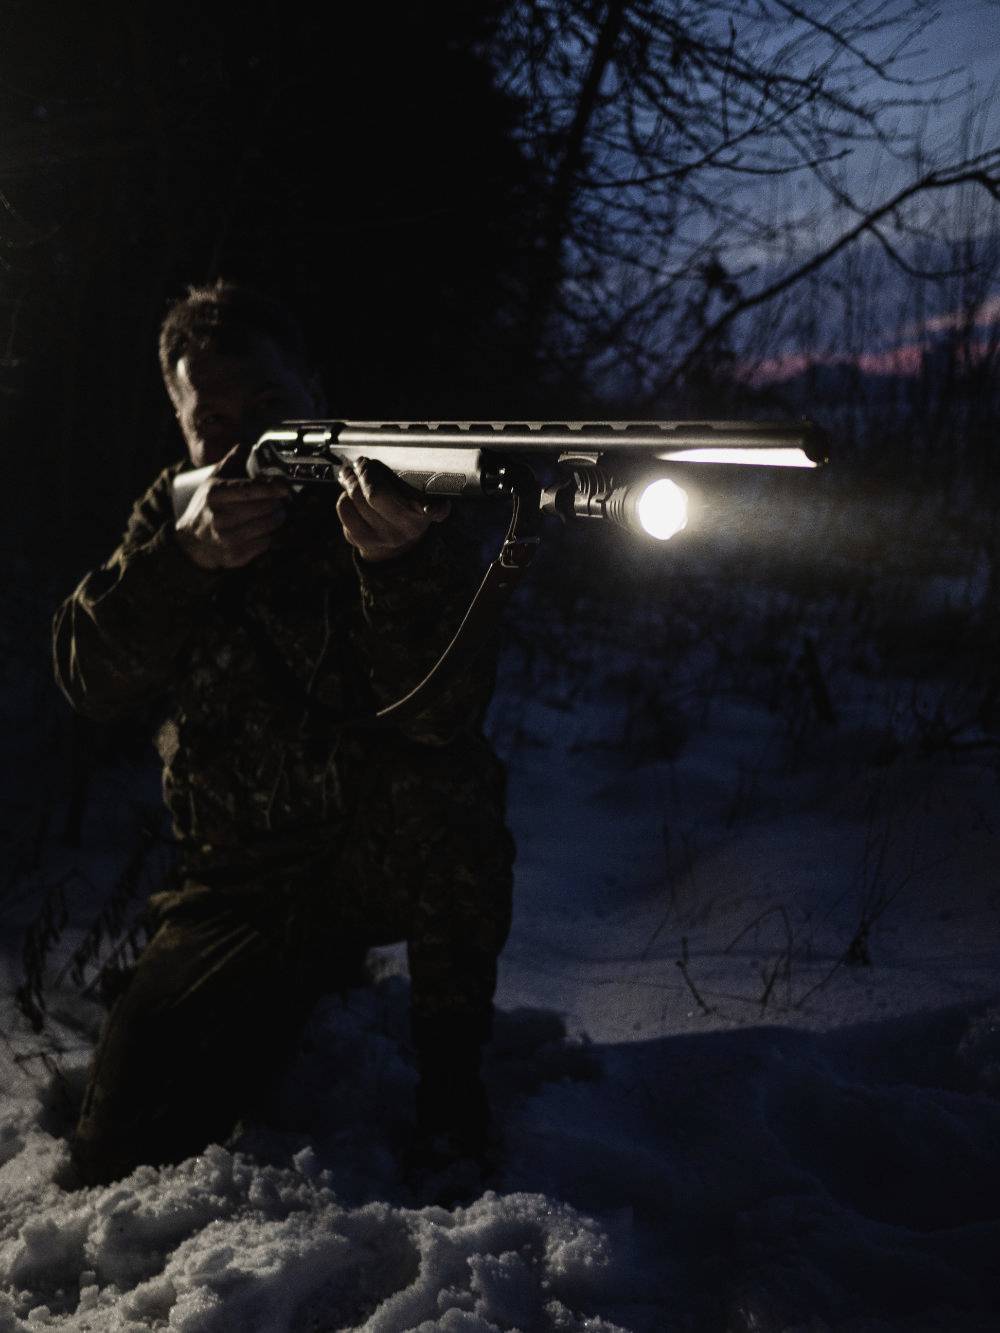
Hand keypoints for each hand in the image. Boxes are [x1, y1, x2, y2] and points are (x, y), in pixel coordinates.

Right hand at [175, 443, 290, 569]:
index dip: (272, 488)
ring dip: (276, 519)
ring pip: (269, 526)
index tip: (285, 487)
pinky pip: (265, 543)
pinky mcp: (236, 555)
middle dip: (277, 504)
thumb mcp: (213, 481)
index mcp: (215, 494)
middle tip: (279, 502)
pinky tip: (264, 530)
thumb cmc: (206, 507)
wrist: (190, 542)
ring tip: (275, 514)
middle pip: (265, 508)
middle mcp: (220, 517)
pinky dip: (270, 535)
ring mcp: (228, 538)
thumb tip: (246, 445)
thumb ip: (232, 462)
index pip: (251, 490)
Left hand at [336, 456, 449, 562]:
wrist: (395, 541)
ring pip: (356, 498)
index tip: (431, 509)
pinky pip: (345, 509)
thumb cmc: (403, 507)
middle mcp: (407, 528)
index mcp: (424, 513)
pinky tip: (349, 494)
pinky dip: (344, 496)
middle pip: (376, 493)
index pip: (433, 511)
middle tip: (361, 463)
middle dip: (364, 472)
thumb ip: (397, 479)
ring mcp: (384, 537)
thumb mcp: (412, 494)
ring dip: (350, 481)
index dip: (433, 509)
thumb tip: (364, 465)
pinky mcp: (363, 540)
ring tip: (350, 474)